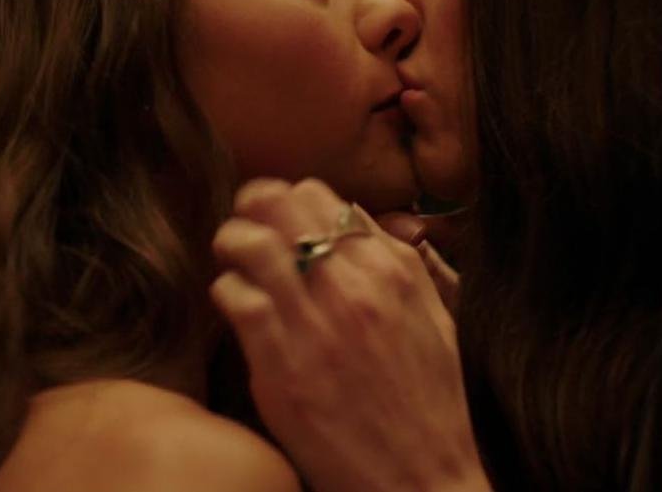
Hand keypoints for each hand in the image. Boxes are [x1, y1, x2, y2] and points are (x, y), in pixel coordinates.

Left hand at [210, 178, 491, 491]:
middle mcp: (354, 286)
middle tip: (245, 228)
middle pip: (279, 204)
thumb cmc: (430, 404)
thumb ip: (399, 265)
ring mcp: (315, 323)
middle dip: (253, 208)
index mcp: (393, 270)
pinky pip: (235, 298)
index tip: (280, 219)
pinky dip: (227, 291)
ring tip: (232, 260)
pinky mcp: (280, 365)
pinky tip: (236, 308)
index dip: (289, 201)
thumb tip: (359, 222)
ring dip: (231, 244)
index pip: (321, 196)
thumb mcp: (435, 319)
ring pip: (249, 243)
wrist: (423, 478)